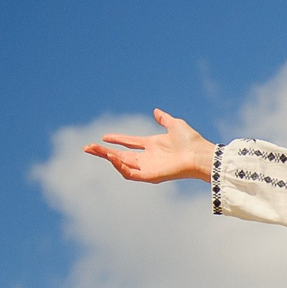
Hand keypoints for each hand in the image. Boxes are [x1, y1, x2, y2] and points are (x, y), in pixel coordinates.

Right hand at [84, 109, 217, 181]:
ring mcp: (148, 167)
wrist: (199, 155)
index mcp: (153, 145)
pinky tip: (110, 157)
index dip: (117, 139)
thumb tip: (156, 111)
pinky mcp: (149, 176)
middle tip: (87, 147)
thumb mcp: (175, 125)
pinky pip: (130, 174)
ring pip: (122, 164)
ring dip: (107, 158)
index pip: (130, 143)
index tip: (104, 135)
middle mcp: (148, 157)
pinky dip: (119, 166)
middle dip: (103, 152)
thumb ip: (164, 119)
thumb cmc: (191, 141)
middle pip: (120, 155)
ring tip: (93, 150)